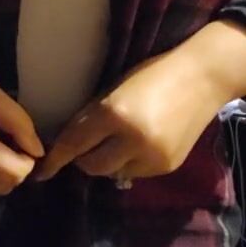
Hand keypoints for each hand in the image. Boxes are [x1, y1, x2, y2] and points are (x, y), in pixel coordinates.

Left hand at [34, 36, 231, 181]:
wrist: (203, 78)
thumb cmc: (154, 73)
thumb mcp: (116, 87)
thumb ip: (94, 114)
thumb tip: (70, 138)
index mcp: (114, 113)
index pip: (74, 143)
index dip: (56, 159)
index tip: (42, 171)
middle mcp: (132, 140)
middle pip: (91, 166)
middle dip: (82, 159)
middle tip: (84, 146)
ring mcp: (151, 157)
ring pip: (112, 172)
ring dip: (107, 161)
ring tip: (115, 143)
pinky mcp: (166, 167)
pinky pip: (135, 172)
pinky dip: (129, 162)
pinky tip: (138, 144)